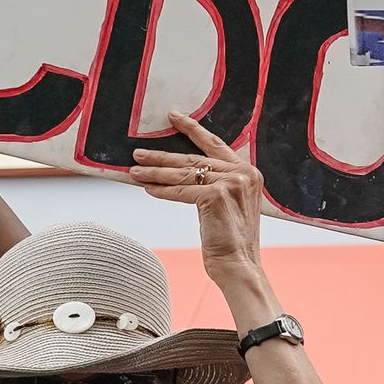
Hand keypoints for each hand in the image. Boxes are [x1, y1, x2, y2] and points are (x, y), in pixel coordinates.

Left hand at [131, 112, 266, 286]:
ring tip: (135, 170)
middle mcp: (243, 173)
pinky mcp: (216, 196)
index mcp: (249, 172)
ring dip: (156, 172)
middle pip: (193, 159)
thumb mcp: (231, 206)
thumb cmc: (232, 241)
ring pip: (184, 174)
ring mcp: (231, 183)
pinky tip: (147, 188)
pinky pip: (181, 190)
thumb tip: (187, 174)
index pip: (215, 144)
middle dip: (162, 156)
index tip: (174, 117)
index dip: (193, 130)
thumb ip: (219, 186)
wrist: (240, 266)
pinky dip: (162, 190)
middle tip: (139, 152)